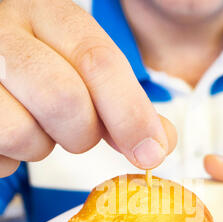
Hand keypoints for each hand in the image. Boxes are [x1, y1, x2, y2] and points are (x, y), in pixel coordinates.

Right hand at [0, 0, 176, 177]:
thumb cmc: (40, 68)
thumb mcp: (83, 70)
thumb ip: (124, 103)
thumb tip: (160, 142)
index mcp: (47, 15)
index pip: (98, 61)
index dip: (130, 114)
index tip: (150, 152)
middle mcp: (6, 34)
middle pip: (65, 100)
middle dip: (82, 134)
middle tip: (76, 132)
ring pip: (23, 132)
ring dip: (40, 146)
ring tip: (35, 125)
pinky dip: (12, 158)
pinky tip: (11, 132)